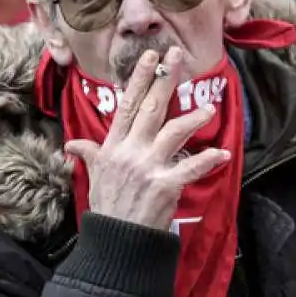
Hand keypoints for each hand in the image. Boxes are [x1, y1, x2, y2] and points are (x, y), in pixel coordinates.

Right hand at [66, 48, 230, 230]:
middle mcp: (130, 151)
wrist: (117, 241)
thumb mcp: (94, 176)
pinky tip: (223, 154)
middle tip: (177, 56)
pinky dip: (208, 161)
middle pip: (151, 108)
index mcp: (114, 145)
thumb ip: (89, 154)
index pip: (128, 105)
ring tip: (210, 107)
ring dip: (193, 118)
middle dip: (165, 80)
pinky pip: (190, 168)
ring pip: (173, 132)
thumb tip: (72, 145)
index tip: (151, 56)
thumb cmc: (108, 206)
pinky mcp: (165, 186)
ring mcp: (148, 167)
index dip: (140, 79)